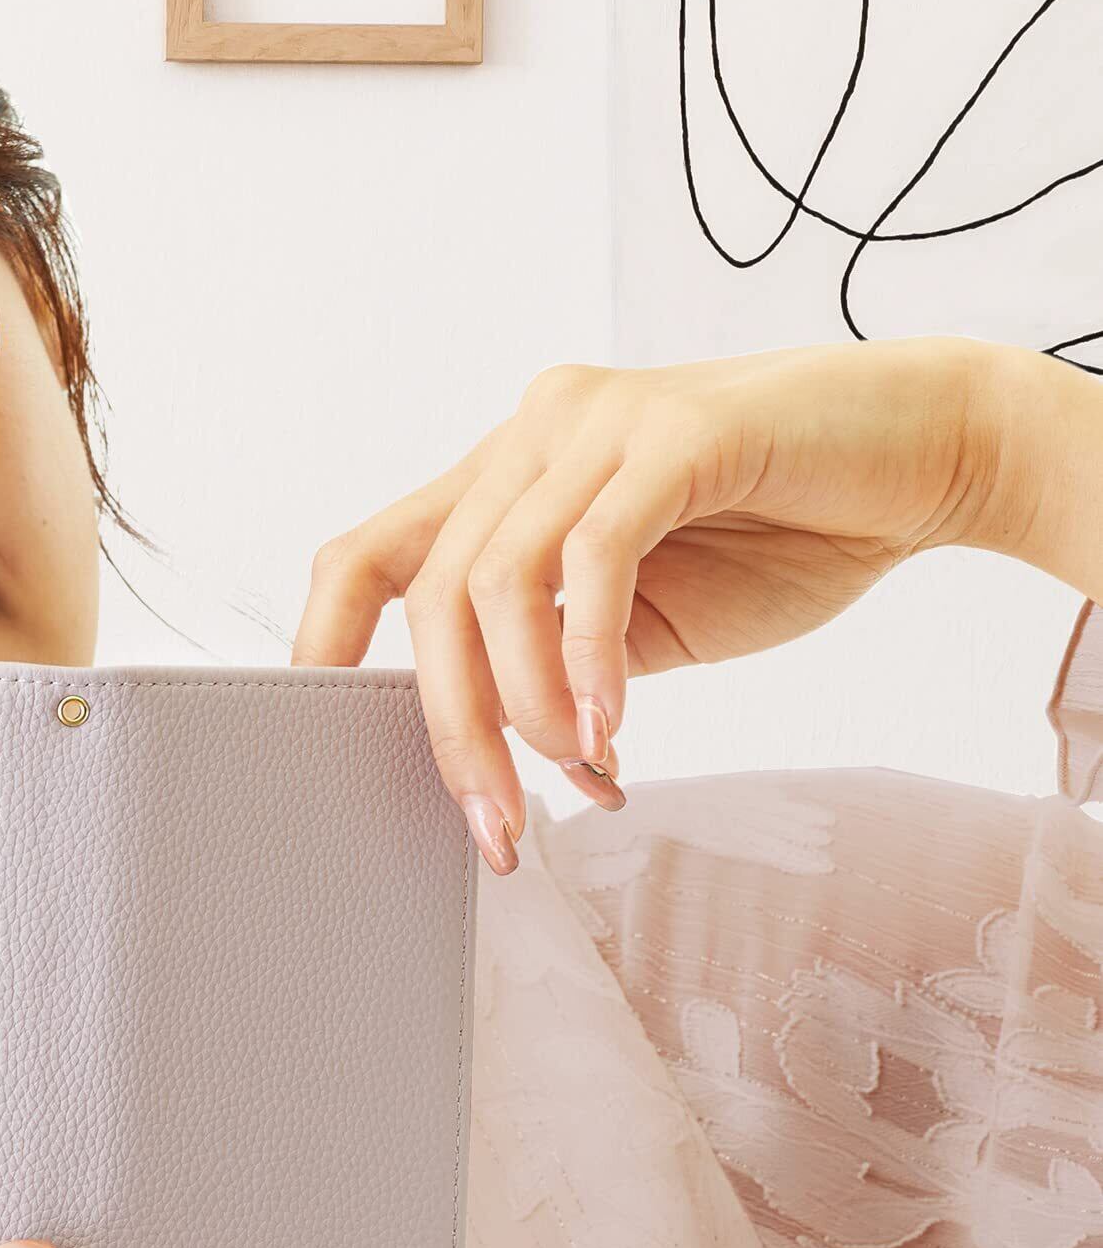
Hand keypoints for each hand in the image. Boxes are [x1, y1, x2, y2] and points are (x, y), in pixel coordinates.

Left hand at [291, 336, 1005, 873]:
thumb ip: (554, 666)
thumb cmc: (783, 535)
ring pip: (493, 581)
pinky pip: (593, 556)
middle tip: (493, 825)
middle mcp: (530, 435)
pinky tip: (613, 725)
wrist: (931, 457)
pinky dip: (589, 656)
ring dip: (522, 707)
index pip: (367, 558)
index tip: (316, 755)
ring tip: (576, 777)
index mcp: (504, 478)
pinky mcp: (677, 431)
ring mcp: (597, 422)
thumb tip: (507, 762)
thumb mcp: (635, 624)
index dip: (322, 650)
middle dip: (449, 730)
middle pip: (424, 593)